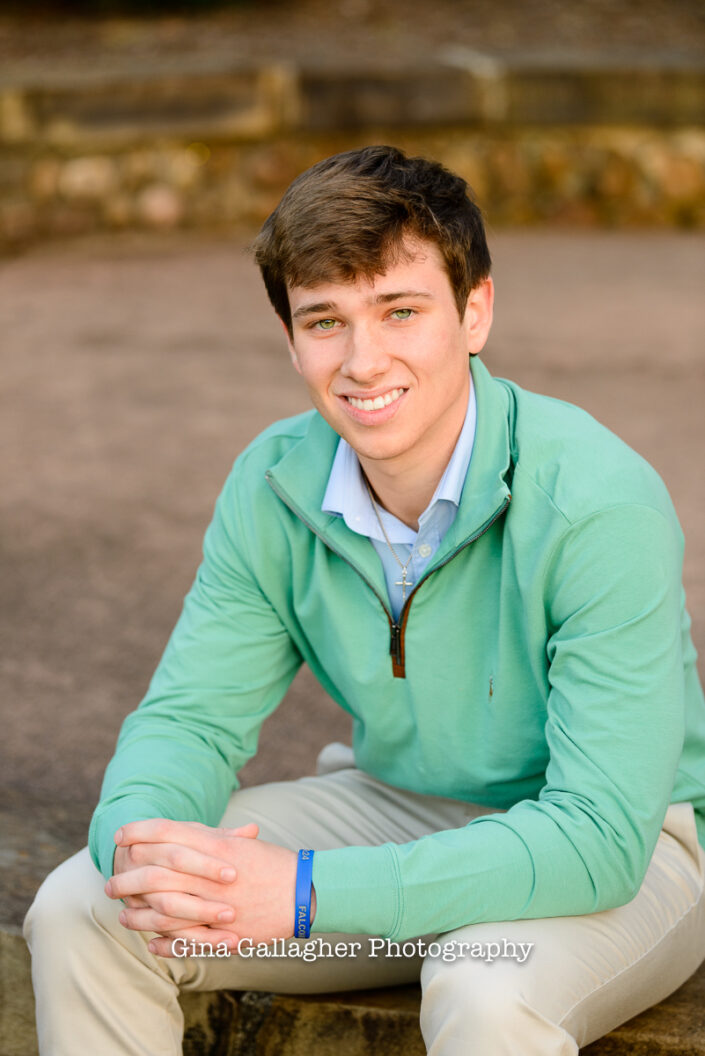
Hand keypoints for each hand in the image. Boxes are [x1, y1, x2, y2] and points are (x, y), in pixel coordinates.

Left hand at [105, 818, 307, 957]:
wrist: (305, 890)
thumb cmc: (272, 863)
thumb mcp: (240, 843)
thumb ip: (208, 837)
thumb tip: (174, 834)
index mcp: (217, 846)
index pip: (168, 832)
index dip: (140, 831)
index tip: (120, 835)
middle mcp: (212, 874)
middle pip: (157, 871)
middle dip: (128, 877)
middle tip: (111, 883)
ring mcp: (217, 905)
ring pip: (165, 910)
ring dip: (140, 914)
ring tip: (124, 915)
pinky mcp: (226, 933)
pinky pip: (186, 941)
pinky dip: (165, 944)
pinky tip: (151, 943)